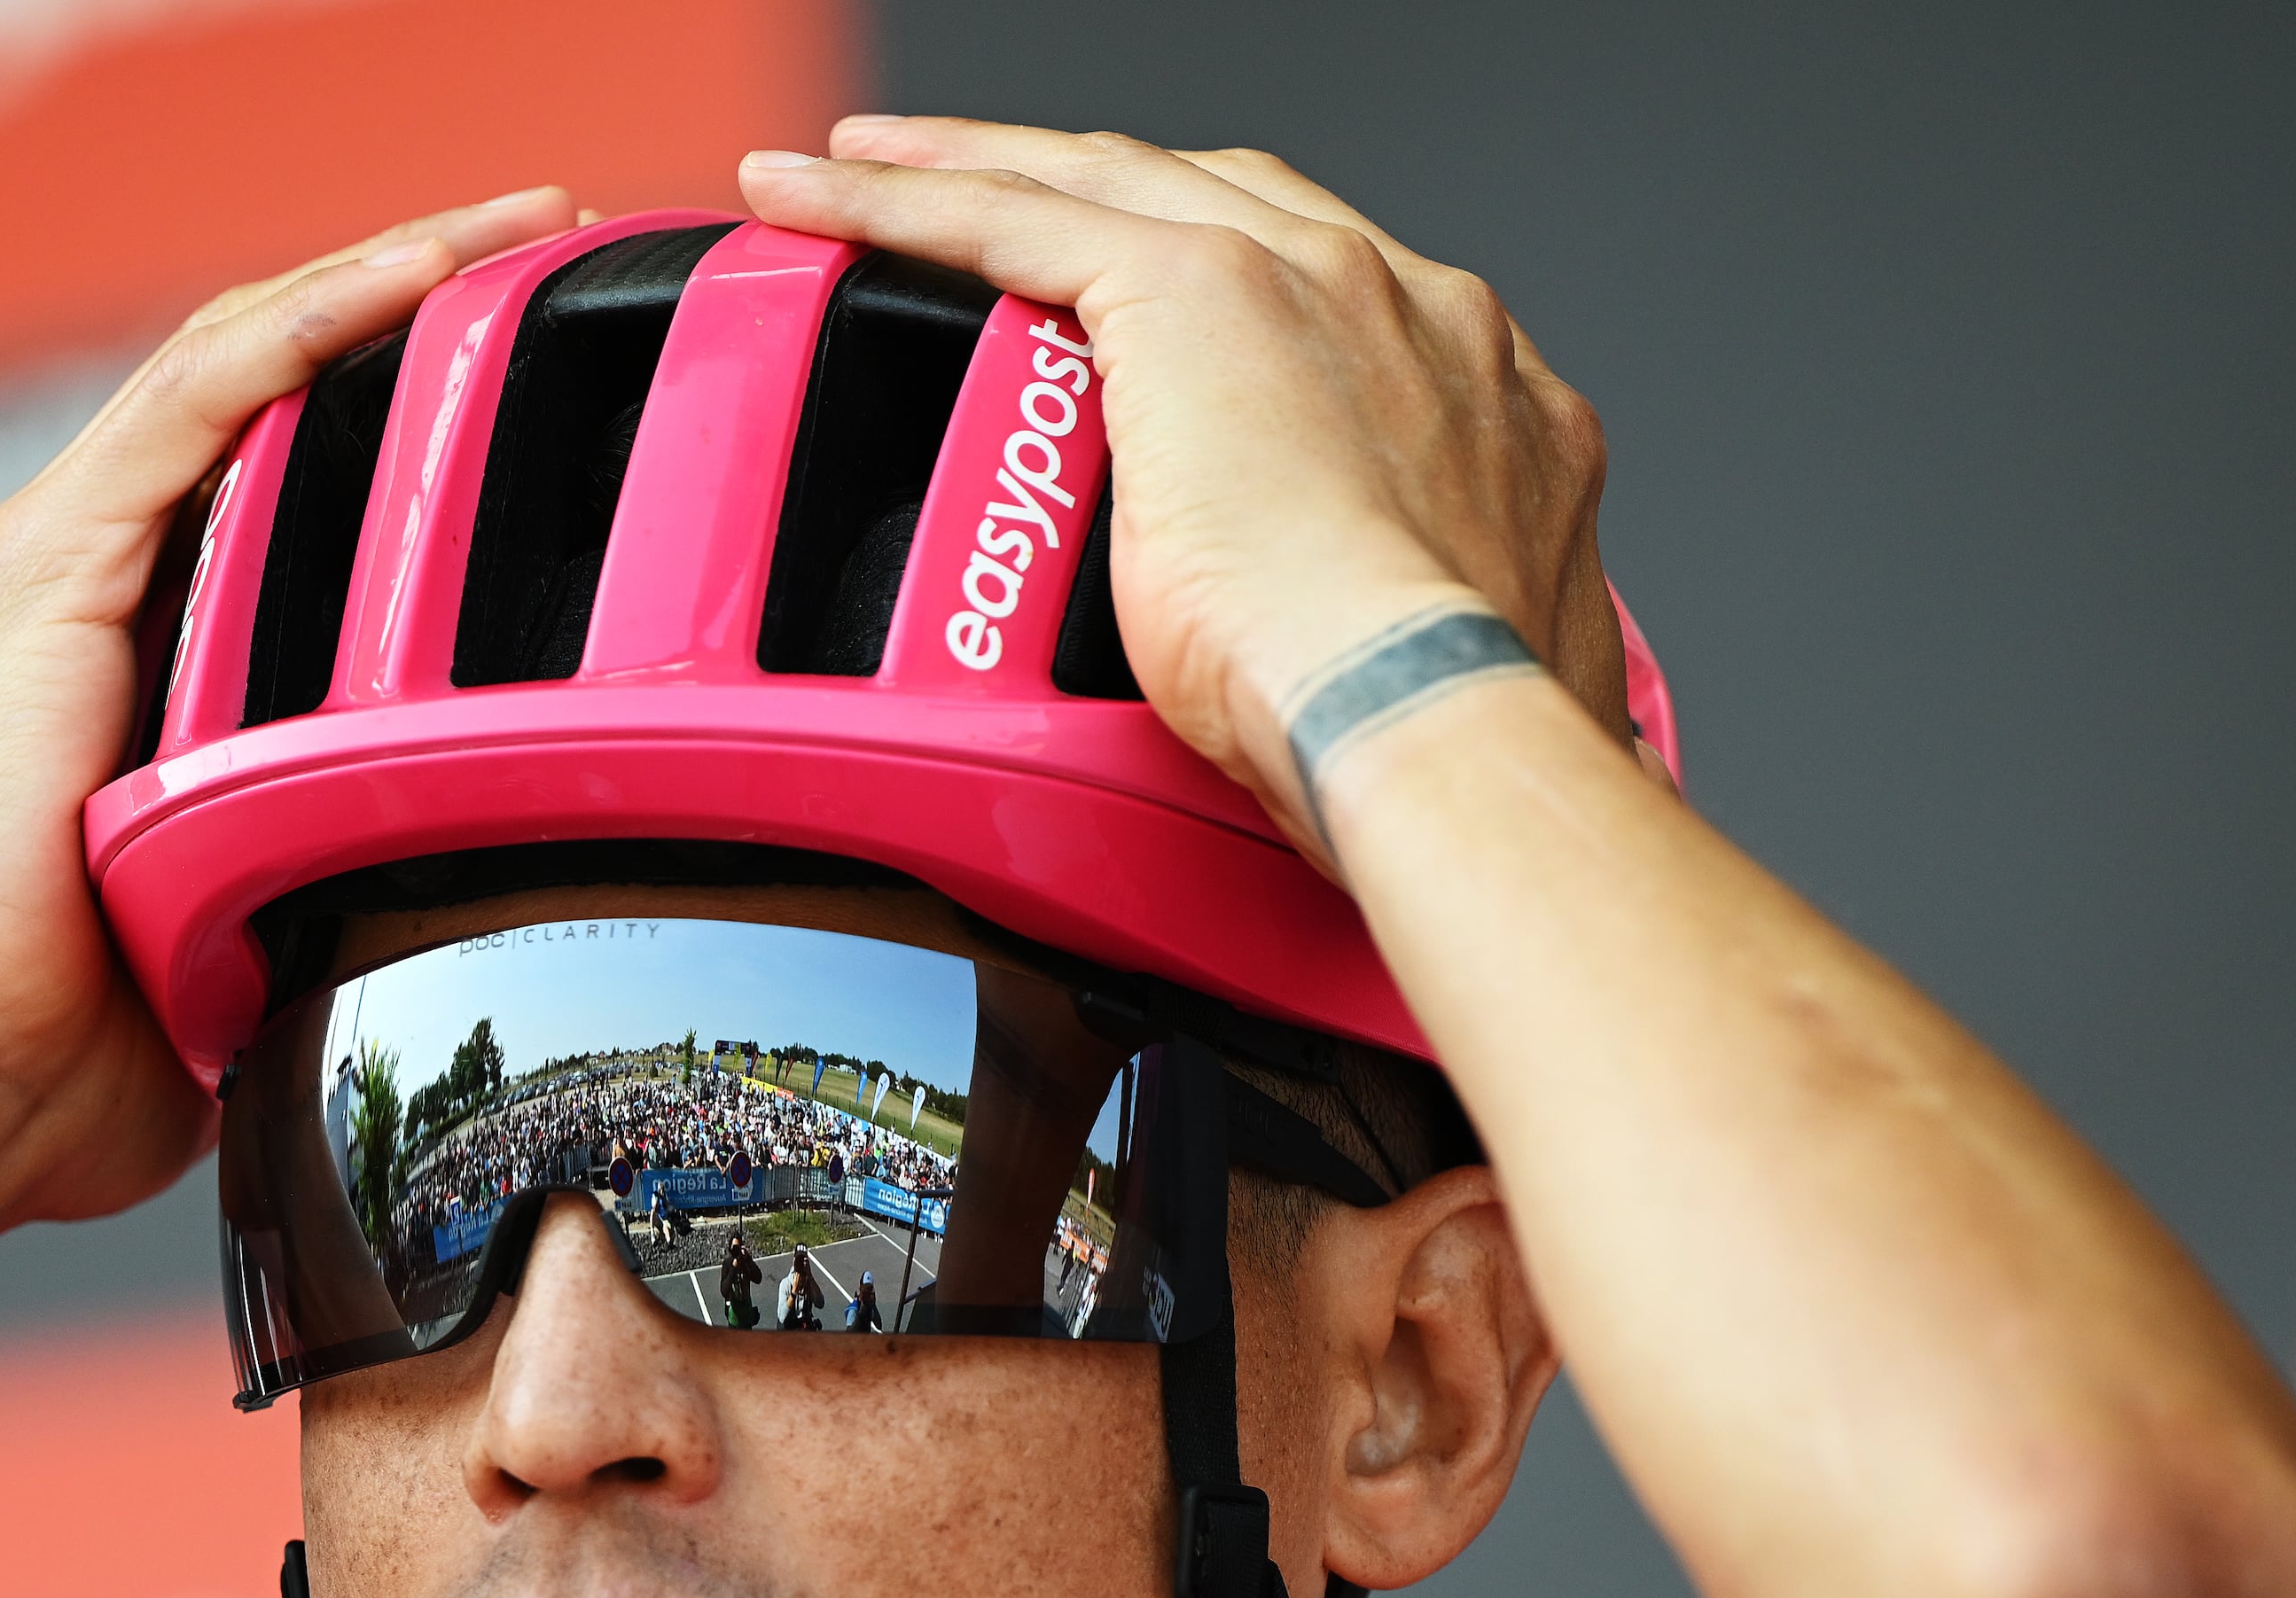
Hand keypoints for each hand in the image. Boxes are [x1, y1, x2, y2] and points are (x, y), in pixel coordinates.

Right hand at [0, 186, 583, 1247]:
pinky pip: (206, 393)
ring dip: (392, 275)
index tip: (548, 383)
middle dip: (417, 304)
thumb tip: (448, 959)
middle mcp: (84, 582)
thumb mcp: (243, 953)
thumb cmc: (53, 1069)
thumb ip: (326, 909)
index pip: (280, 481)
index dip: (403, 409)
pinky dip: (318, 320)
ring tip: (530, 226)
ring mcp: (58, 560)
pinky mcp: (51, 566)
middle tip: (561, 253)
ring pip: (244, 354)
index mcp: (126, 662)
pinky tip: (424, 271)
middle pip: (269, 385)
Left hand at [742, 122, 1627, 852]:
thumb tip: (1354, 700)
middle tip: (977, 187)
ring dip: (969, 165)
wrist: (1420, 714)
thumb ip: (1399, 635)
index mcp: (1471, 386)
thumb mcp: (1439, 664)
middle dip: (1083, 182)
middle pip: (1204, 196)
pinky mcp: (1192, 292)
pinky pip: (1012, 218)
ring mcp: (1302, 279)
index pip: (1316, 284)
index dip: (1217, 266)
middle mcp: (1400, 301)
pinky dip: (906, 203)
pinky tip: (824, 198)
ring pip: (1098, 183)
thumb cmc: (1430, 735)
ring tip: (859, 168)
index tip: (1145, 306)